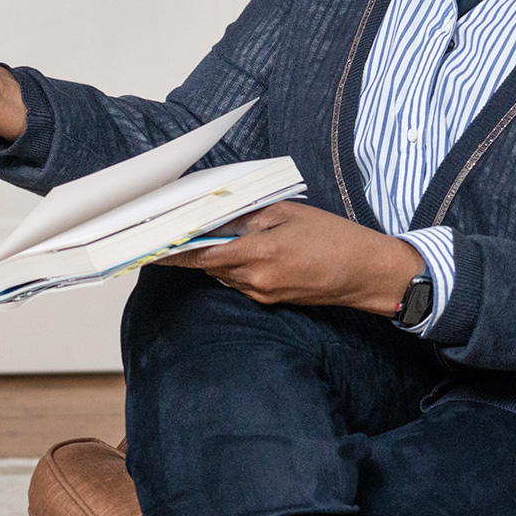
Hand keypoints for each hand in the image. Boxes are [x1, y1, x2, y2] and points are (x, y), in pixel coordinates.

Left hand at [157, 201, 422, 314]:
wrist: (367, 273)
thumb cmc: (334, 237)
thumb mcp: (288, 213)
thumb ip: (247, 216)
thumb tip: (213, 218)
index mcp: (257, 254)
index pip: (200, 255)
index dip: (171, 251)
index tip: (148, 245)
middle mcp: (254, 280)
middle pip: (208, 265)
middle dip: (191, 250)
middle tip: (172, 232)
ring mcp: (262, 294)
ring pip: (223, 274)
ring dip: (215, 257)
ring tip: (212, 236)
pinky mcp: (271, 301)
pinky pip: (241, 282)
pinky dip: (235, 266)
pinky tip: (246, 250)